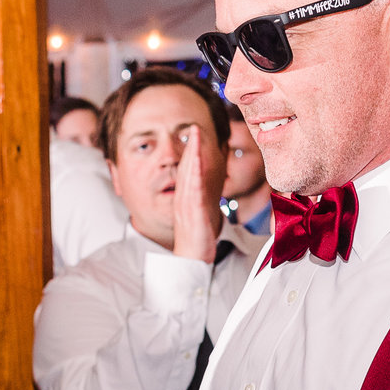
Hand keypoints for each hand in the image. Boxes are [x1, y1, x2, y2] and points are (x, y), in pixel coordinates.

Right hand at [170, 128, 219, 262]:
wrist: (191, 262)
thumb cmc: (198, 241)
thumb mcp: (201, 217)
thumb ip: (201, 201)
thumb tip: (206, 190)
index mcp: (186, 199)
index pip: (188, 171)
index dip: (191, 151)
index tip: (194, 134)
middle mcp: (184, 200)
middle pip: (186, 168)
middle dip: (190, 147)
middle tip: (193, 127)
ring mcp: (187, 207)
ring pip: (189, 176)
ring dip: (191, 155)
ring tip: (194, 137)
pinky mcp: (193, 216)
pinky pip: (193, 193)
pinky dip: (195, 177)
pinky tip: (197, 164)